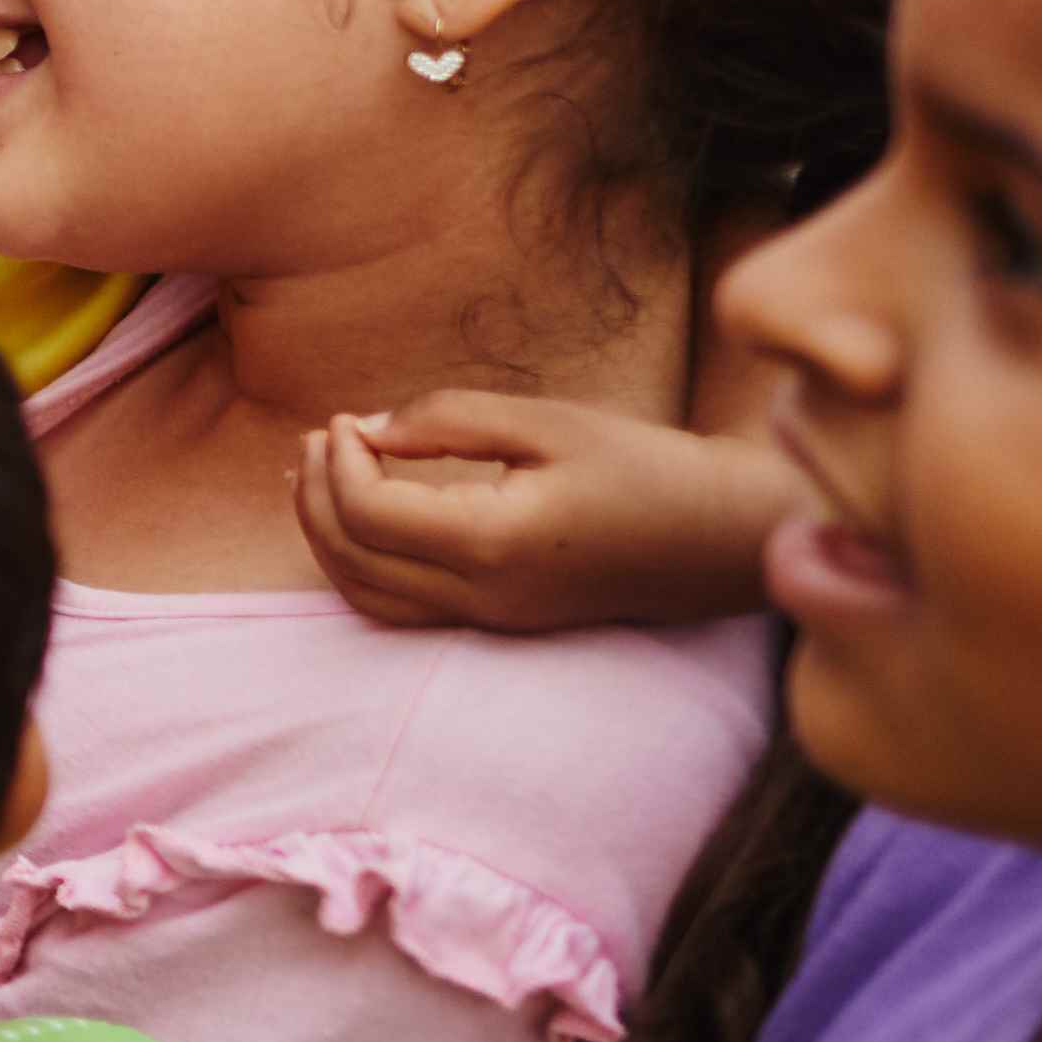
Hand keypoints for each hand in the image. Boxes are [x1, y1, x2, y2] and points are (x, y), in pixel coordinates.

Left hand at [297, 393, 801, 633]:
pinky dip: (361, 565)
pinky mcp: (502, 623)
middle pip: (353, 559)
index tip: (344, 419)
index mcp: (493, 545)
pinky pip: (400, 608)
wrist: (726, 536)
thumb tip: (365, 430)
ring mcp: (492, 621)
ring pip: (367, 596)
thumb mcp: (547, 422)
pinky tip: (358, 518)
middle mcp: (484, 597)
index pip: (368, 513)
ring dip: (327, 536)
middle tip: (318, 438)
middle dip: (315, 495)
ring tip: (318, 474)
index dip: (338, 462)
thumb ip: (446, 420)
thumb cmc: (644, 466)